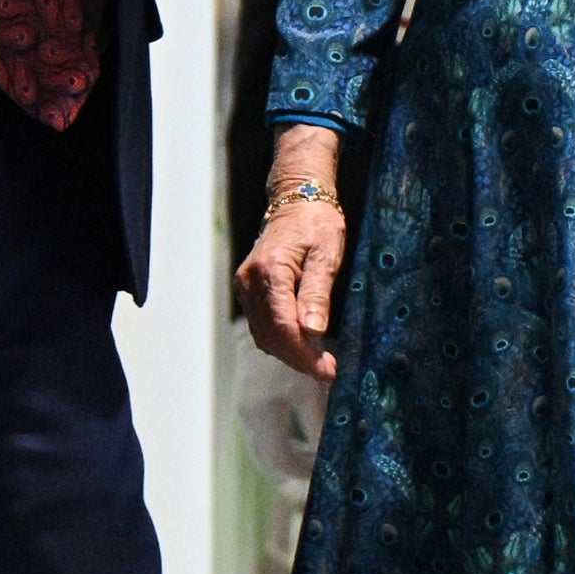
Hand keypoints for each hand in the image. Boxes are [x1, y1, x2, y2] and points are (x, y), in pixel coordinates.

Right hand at [234, 127, 348, 379]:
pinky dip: (281, 342)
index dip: (306, 355)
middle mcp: (249, 282)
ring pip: (263, 336)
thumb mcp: (326, 254)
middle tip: (329, 373)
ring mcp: (245, 288)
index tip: (329, 371)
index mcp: (269, 271)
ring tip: (320, 364)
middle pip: (271, 336)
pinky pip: (262, 326)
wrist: (295, 200)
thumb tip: (313, 331)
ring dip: (290, 354)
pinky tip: (304, 347)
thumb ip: (318, 292)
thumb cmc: (316, 223)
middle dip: (299, 360)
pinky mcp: (248, 291)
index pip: (284, 326)